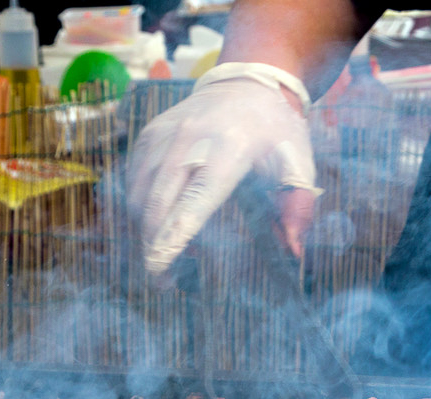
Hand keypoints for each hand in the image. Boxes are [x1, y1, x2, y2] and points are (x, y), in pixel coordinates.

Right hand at [128, 63, 317, 275]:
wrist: (248, 83)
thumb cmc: (276, 131)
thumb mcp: (299, 164)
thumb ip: (298, 207)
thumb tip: (293, 252)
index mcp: (229, 148)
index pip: (194, 200)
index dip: (173, 237)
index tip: (161, 267)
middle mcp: (189, 139)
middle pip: (157, 202)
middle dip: (153, 246)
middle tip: (162, 282)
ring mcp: (164, 135)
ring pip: (137, 193)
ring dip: (142, 232)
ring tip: (161, 259)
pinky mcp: (148, 135)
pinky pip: (131, 179)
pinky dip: (136, 210)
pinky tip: (151, 230)